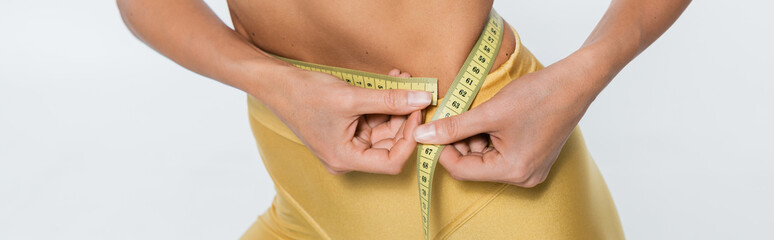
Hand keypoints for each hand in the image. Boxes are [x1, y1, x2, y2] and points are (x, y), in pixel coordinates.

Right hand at [260, 65, 430, 174]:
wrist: (277, 84)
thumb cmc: (305, 94)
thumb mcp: (351, 97)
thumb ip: (389, 100)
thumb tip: (422, 99)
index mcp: (345, 159)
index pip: (392, 161)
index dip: (410, 138)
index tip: (418, 112)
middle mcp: (348, 157)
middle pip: (390, 144)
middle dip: (405, 117)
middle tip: (417, 92)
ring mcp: (347, 144)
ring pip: (383, 130)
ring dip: (396, 106)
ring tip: (404, 81)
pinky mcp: (347, 130)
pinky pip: (373, 120)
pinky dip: (383, 103)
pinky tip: (392, 82)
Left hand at [412, 59, 595, 186]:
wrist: (575, 82)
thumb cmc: (538, 95)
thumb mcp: (489, 112)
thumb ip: (454, 126)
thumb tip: (422, 136)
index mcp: (513, 170)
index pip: (462, 171)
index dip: (441, 151)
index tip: (428, 131)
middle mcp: (523, 177)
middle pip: (474, 166)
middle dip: (457, 143)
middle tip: (447, 117)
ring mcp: (529, 169)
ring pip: (485, 159)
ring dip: (471, 138)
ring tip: (470, 113)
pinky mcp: (533, 158)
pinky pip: (500, 153)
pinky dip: (487, 137)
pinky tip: (485, 117)